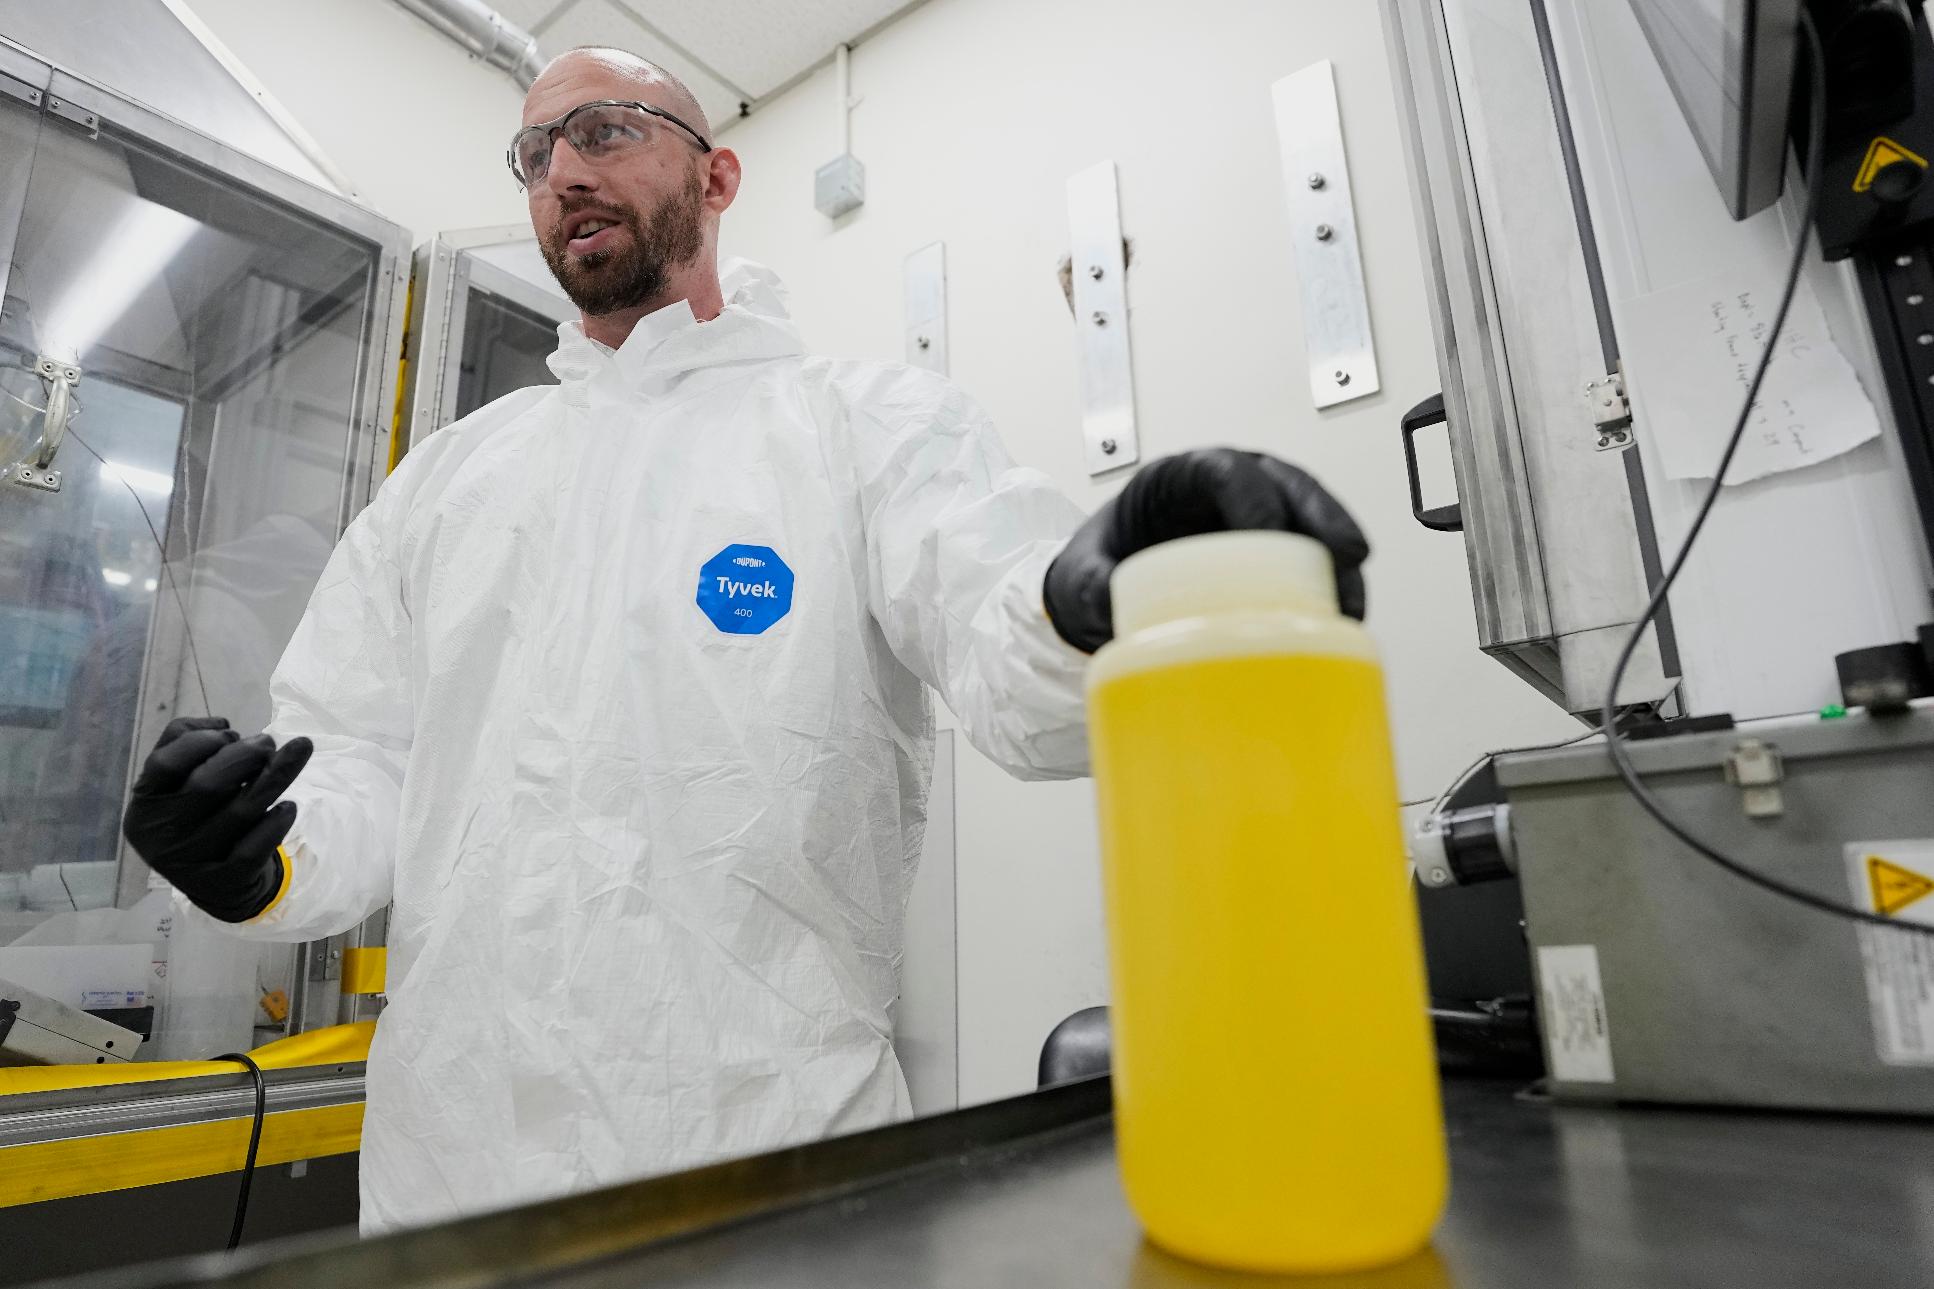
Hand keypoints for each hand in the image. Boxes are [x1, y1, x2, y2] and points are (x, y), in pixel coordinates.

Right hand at [121, 717, 312, 922]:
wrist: (214, 883)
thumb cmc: (197, 816)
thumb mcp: (178, 782)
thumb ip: (188, 743)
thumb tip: (222, 726)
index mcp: (145, 803)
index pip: (166, 763)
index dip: (201, 740)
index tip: (230, 732)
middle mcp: (162, 834)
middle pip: (207, 785)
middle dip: (245, 755)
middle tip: (268, 742)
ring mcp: (192, 860)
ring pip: (240, 812)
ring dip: (274, 777)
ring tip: (298, 752)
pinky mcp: (223, 882)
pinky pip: (254, 848)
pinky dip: (275, 823)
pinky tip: (288, 807)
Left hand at [1043, 448, 1368, 652]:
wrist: (1101, 590)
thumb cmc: (1097, 564)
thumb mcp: (1079, 572)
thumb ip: (1086, 584)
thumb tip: (1103, 606)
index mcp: (1176, 478)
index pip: (1224, 469)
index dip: (1254, 493)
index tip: (1269, 532)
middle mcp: (1223, 490)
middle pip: (1284, 485)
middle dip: (1322, 515)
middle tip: (1347, 553)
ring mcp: (1252, 519)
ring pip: (1308, 520)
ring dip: (1338, 552)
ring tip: (1353, 598)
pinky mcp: (1269, 557)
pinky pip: (1310, 559)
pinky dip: (1331, 583)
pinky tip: (1343, 616)